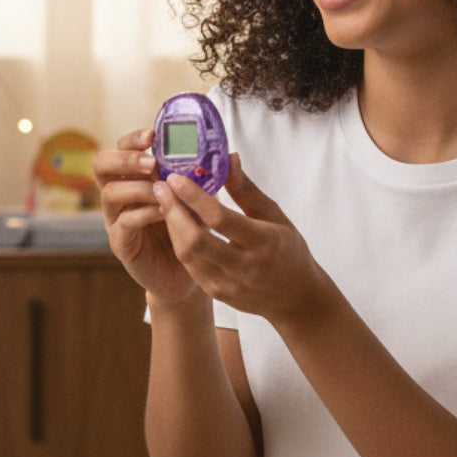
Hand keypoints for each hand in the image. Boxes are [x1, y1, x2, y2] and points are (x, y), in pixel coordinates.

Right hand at [93, 129, 198, 305]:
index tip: (153, 135)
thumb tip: (232, 156)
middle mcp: (120, 194)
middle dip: (126, 159)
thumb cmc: (192, 229)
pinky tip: (164, 212)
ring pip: (110, 193)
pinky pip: (124, 222)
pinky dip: (144, 213)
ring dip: (138, 187)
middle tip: (153, 163)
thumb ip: (206, 178)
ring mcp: (116, 218)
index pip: (121, 148)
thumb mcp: (200, 198)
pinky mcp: (121, 242)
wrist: (187, 271)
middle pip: (102, 165)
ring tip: (163, 189)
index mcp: (134, 177)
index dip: (133, 139)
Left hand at [156, 155, 328, 325]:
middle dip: (173, 211)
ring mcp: (228, 284)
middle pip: (196, 239)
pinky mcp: (217, 293)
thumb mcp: (274, 216)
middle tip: (160, 187)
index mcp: (263, 242)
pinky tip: (175, 224)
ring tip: (164, 202)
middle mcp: (244, 267)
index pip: (220, 219)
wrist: (296, 298)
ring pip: (187, 254)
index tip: (176, 178)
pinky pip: (190, 266)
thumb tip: (228, 158)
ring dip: (172, 226)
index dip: (194, 197)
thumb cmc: (288, 249)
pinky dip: (180, 242)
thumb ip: (247, 190)